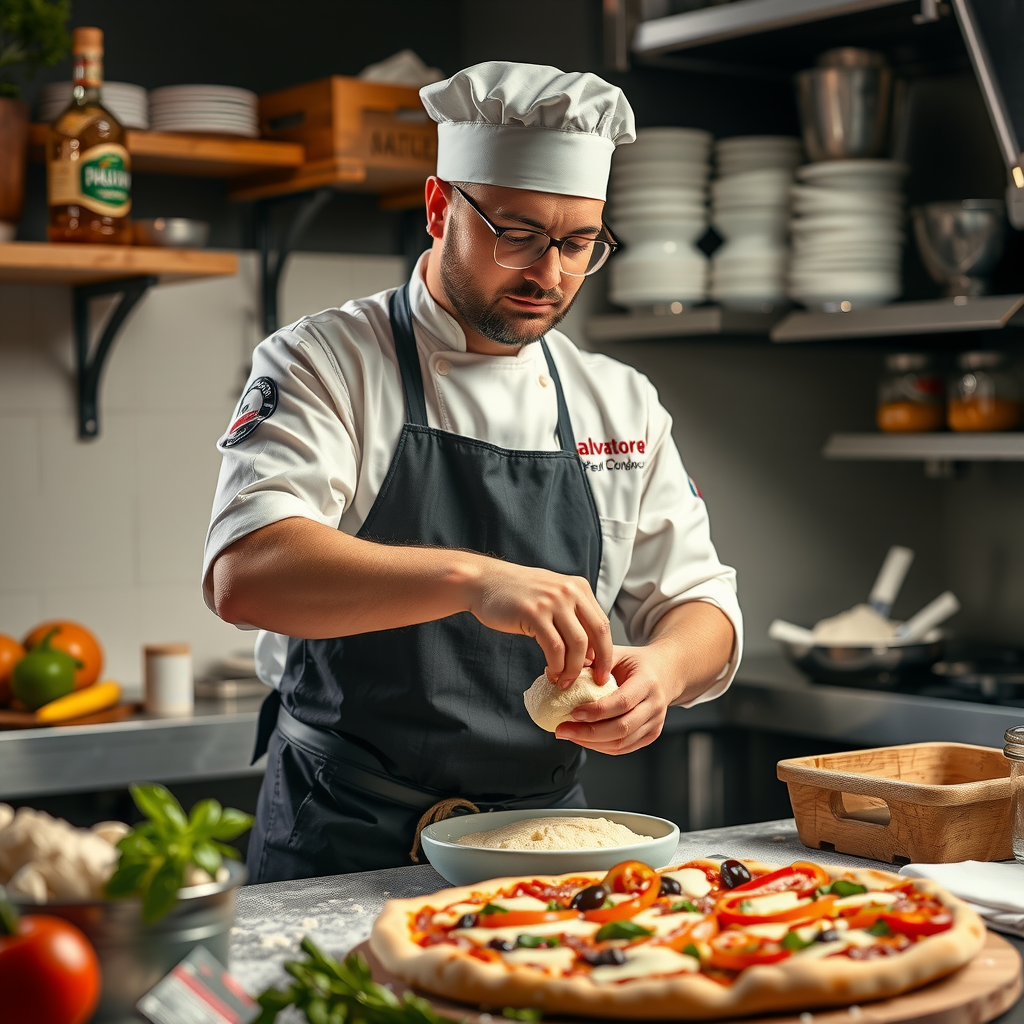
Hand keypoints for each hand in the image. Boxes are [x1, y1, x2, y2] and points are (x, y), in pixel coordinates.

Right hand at [466, 559, 611, 686]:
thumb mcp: (552, 595)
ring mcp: (552, 601)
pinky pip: (555, 648)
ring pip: (577, 644)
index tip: (602, 672)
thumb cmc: (516, 593)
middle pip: (597, 633)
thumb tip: (590, 653)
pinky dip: (556, 666)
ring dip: (574, 669)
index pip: (602, 623)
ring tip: (565, 681)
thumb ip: (572, 616)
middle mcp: (569, 591)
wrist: (483, 581)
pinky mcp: (534, 613)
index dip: (606, 651)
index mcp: (578, 587)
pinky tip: (551, 673)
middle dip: (600, 662)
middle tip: (596, 682)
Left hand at [554, 644, 679, 754]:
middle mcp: (655, 705)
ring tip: (569, 734)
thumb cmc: (637, 663)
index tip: (573, 713)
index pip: (622, 702)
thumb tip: (564, 671)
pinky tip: (584, 739)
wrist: (665, 672)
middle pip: (622, 728)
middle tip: (563, 729)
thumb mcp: (619, 653)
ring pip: (622, 742)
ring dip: (591, 743)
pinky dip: (601, 747)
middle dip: (588, 733)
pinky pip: (624, 748)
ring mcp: (655, 723)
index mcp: (647, 682)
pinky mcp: (651, 734)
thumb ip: (595, 661)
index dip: (597, 712)